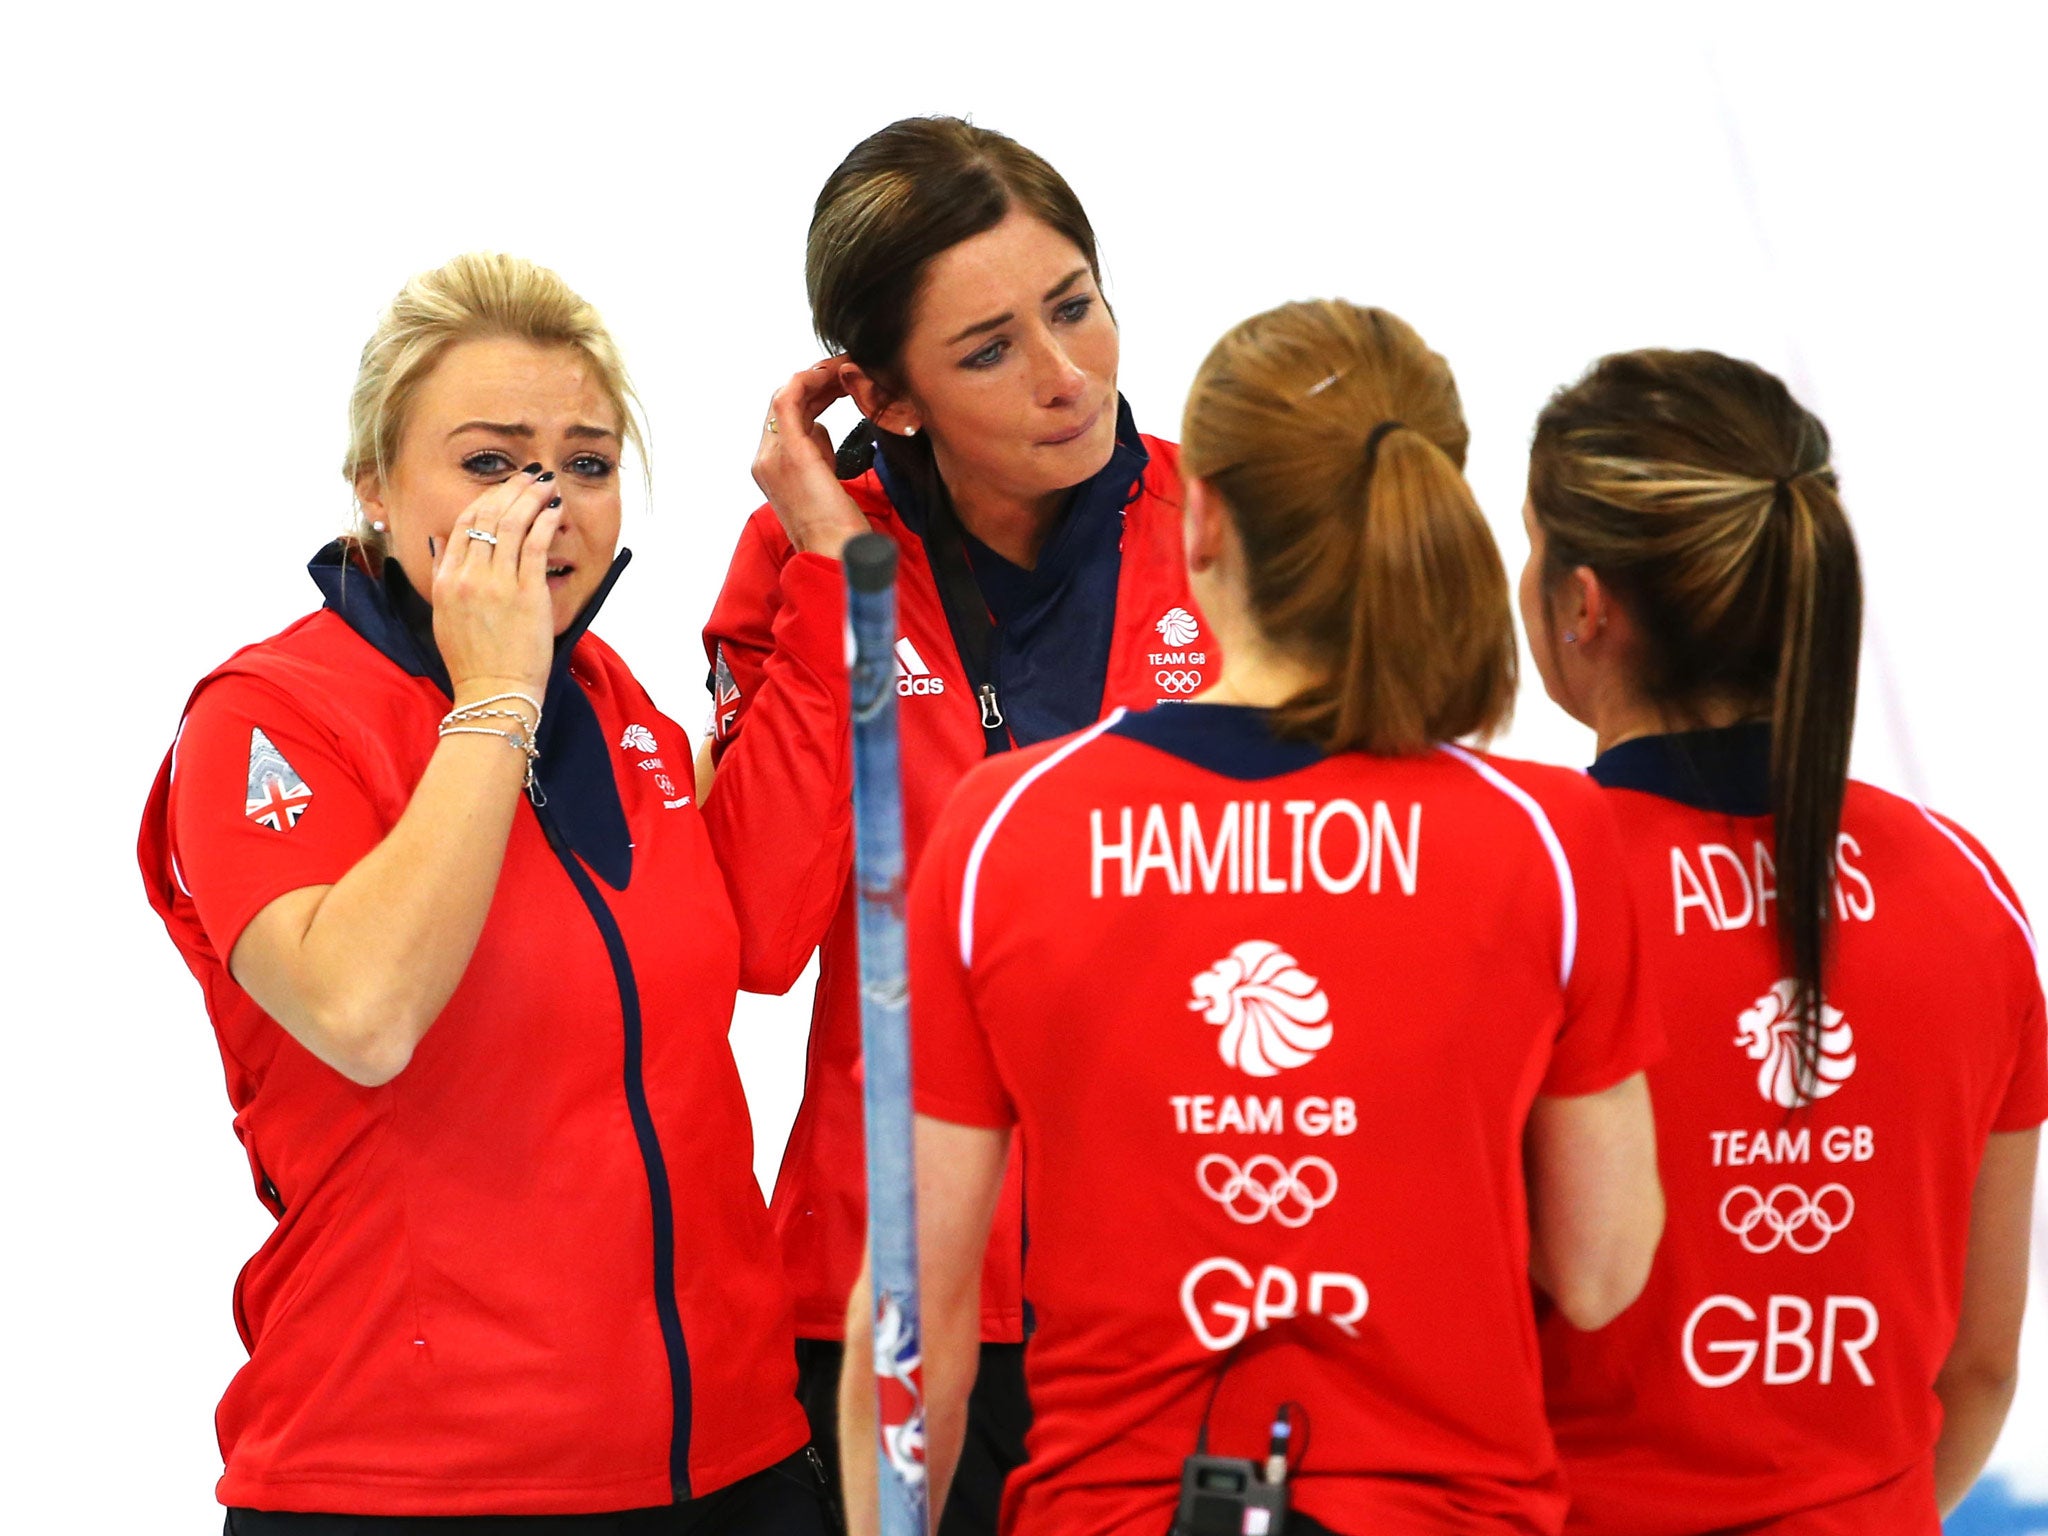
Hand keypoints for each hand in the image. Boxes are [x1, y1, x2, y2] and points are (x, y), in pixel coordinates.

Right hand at [430, 468, 562, 704]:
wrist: (494, 692)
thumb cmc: (474, 661)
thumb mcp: (445, 615)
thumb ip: (444, 575)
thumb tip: (442, 541)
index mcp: (446, 580)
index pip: (463, 524)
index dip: (486, 499)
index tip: (504, 488)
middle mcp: (468, 576)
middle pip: (487, 516)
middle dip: (510, 489)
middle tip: (529, 477)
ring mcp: (497, 584)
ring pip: (511, 523)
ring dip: (530, 497)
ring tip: (546, 484)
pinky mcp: (526, 593)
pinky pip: (535, 545)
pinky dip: (545, 521)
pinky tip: (554, 509)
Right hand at [752, 359, 874, 559]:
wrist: (836, 557)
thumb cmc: (839, 533)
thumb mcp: (825, 487)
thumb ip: (817, 458)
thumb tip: (821, 432)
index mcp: (772, 470)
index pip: (785, 419)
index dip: (810, 396)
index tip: (837, 386)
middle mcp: (765, 460)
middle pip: (783, 405)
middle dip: (815, 384)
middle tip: (845, 373)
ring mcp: (772, 456)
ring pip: (785, 398)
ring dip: (817, 380)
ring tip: (846, 373)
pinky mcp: (789, 453)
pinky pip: (790, 400)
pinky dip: (810, 382)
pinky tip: (834, 376)